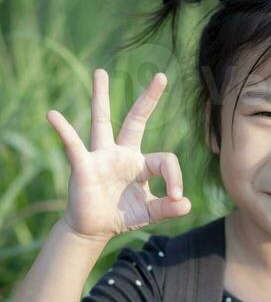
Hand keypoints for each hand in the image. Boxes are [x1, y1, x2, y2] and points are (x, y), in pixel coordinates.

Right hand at [47, 68, 191, 241]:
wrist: (94, 229)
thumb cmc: (122, 216)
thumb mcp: (149, 213)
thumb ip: (168, 208)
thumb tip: (186, 204)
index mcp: (142, 164)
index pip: (165, 160)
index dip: (174, 177)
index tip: (175, 197)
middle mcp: (122, 154)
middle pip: (136, 121)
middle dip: (148, 100)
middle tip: (161, 76)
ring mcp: (101, 157)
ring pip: (101, 122)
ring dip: (101, 98)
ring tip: (100, 73)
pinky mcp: (83, 166)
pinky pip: (73, 145)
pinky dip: (64, 130)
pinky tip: (53, 115)